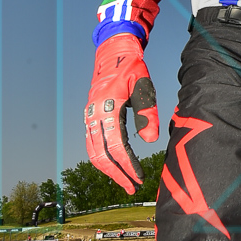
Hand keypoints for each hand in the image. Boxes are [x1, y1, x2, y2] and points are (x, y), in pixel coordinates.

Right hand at [84, 34, 158, 193]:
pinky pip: (92, 144)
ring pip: (93, 152)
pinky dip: (102, 159)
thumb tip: (151, 141)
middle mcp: (94, 114)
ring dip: (108, 170)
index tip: (139, 178)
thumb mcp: (144, 86)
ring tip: (125, 182)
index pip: (116, 145)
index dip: (127, 165)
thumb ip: (147, 113)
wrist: (113, 52)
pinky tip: (116, 166)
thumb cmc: (132, 68)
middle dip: (117, 174)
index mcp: (107, 107)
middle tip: (132, 188)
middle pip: (101, 154)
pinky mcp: (90, 117)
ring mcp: (89, 116)